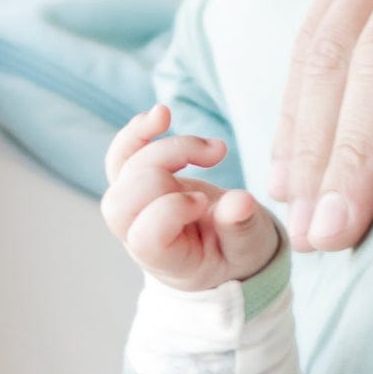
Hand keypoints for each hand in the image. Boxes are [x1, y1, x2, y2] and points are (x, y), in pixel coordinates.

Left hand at [102, 104, 282, 290]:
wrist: (224, 249)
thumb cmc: (235, 253)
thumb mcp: (249, 248)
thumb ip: (241, 228)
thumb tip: (241, 201)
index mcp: (165, 258)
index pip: (145, 234)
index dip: (172, 210)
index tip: (207, 202)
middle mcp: (138, 233)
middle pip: (124, 196)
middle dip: (165, 166)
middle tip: (216, 159)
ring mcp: (135, 206)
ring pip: (125, 169)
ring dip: (168, 146)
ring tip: (215, 149)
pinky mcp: (141, 182)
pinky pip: (123, 154)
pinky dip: (137, 132)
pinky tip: (163, 115)